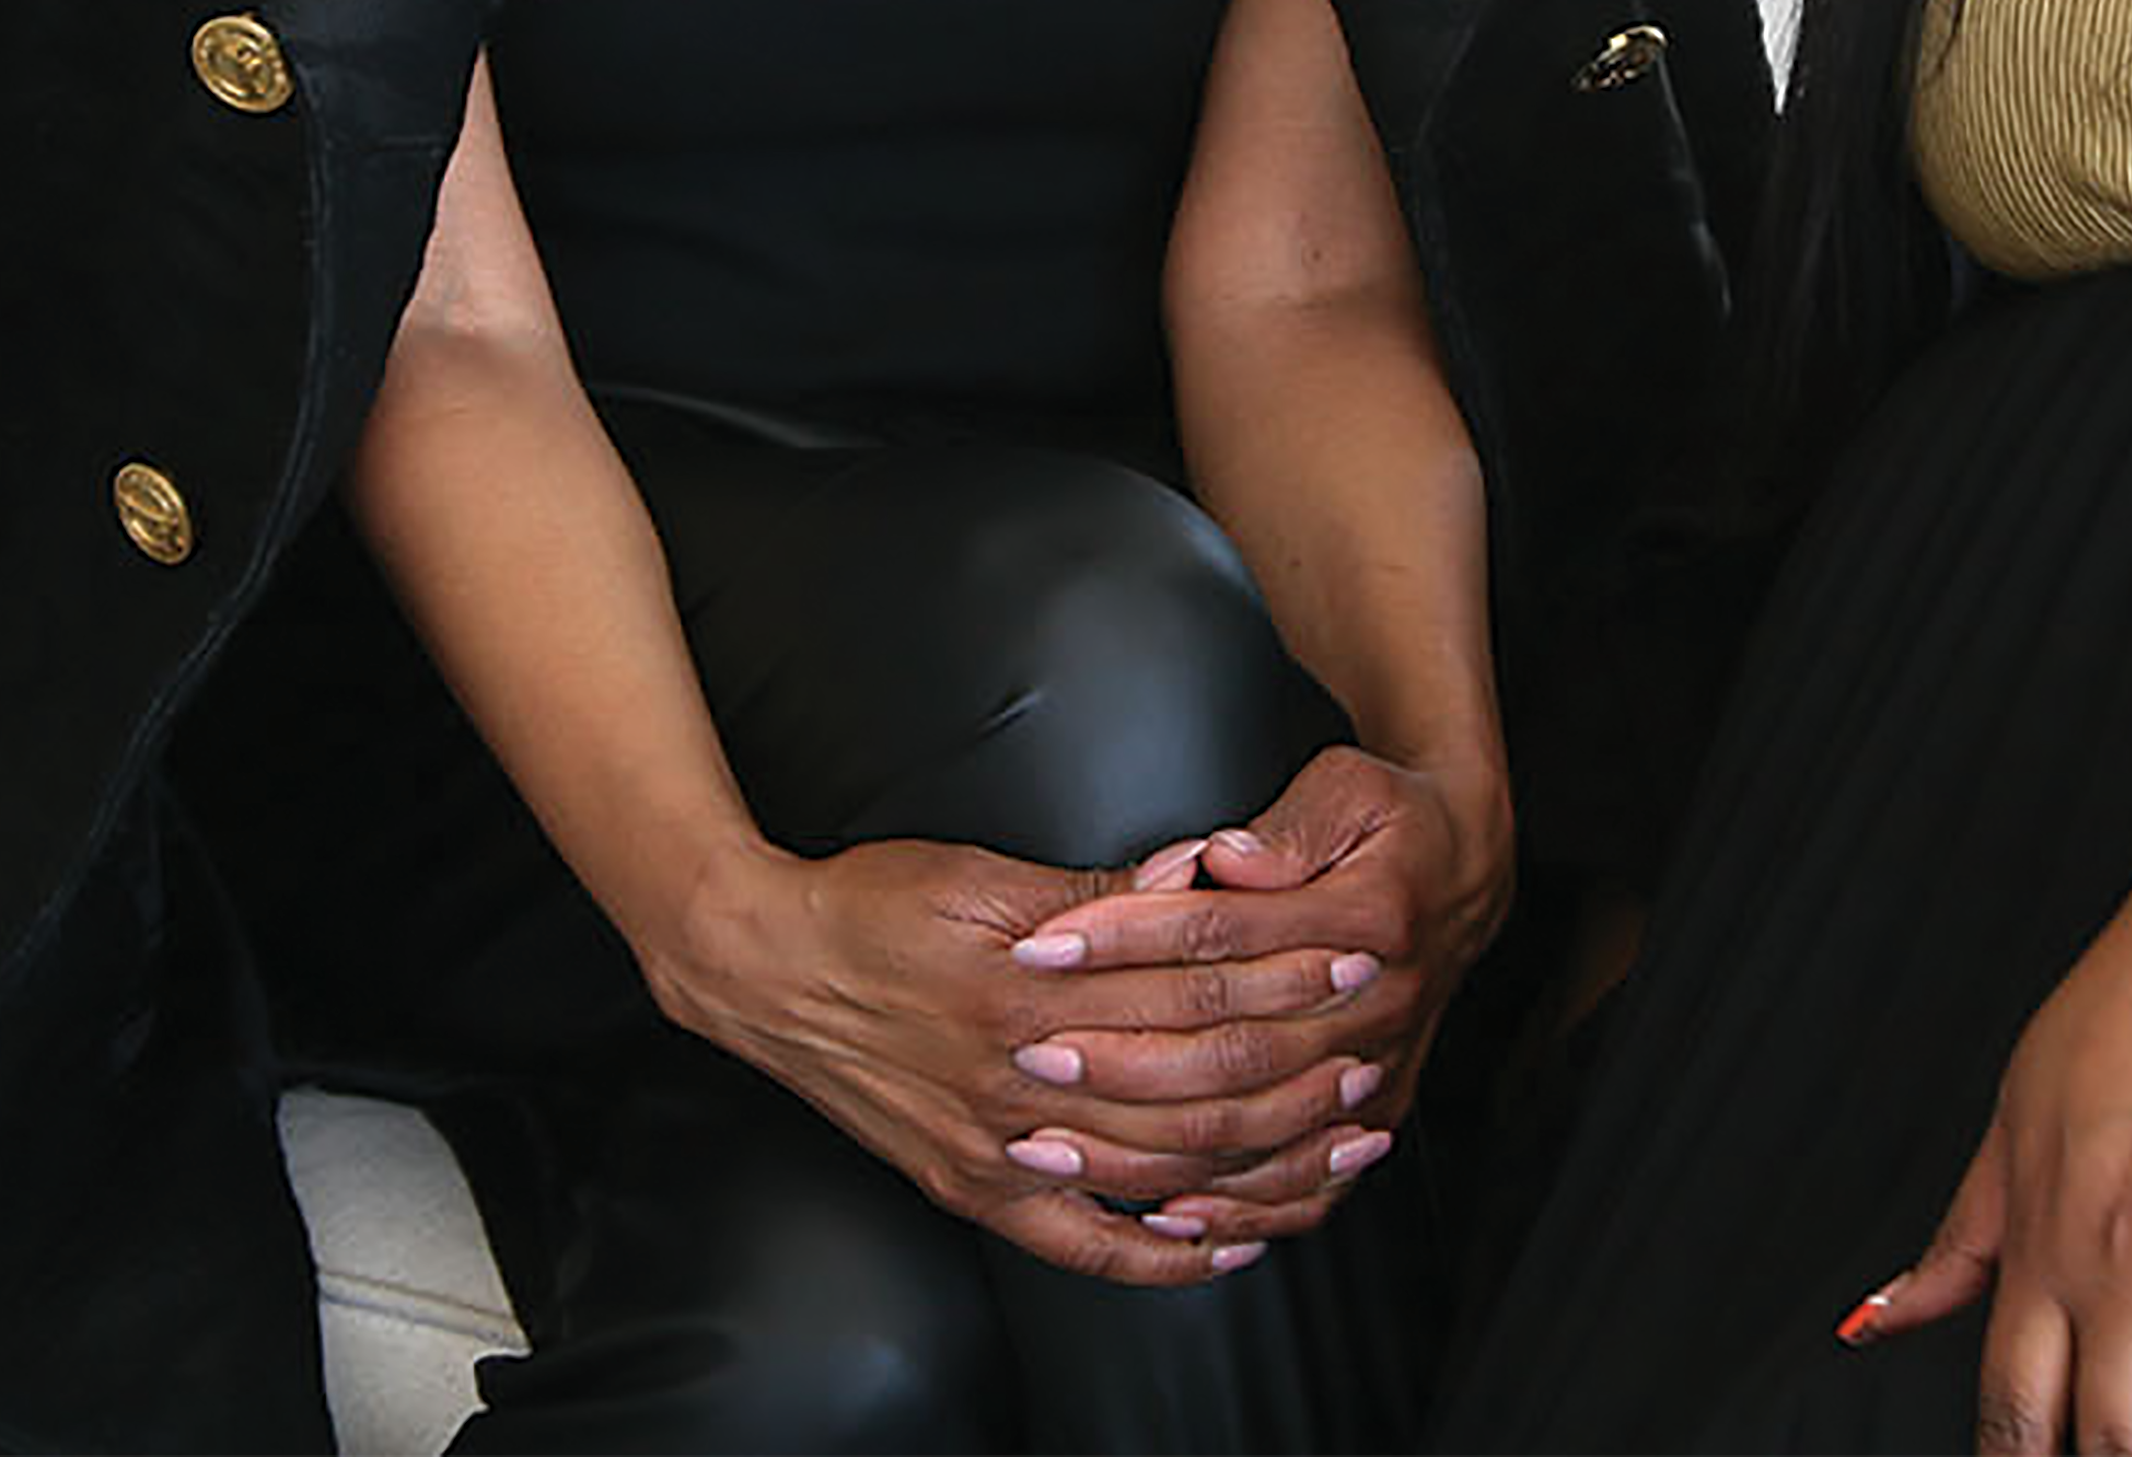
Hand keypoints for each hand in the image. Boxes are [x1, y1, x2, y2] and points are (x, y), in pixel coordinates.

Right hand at [645, 832, 1368, 1287]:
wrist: (763, 968)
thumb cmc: (875, 904)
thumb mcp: (986, 875)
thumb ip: (1098, 892)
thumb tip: (1201, 873)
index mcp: (1030, 986)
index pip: (1186, 987)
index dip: (1279, 975)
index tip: (1350, 961)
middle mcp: (1019, 1079)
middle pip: (1187, 1083)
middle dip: (1289, 1070)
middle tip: (1368, 1055)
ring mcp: (996, 1147)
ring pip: (1152, 1171)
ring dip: (1252, 1161)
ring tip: (1331, 1144)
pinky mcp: (974, 1189)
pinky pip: (1081, 1246)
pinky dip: (1158, 1257)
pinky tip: (1223, 1247)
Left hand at [999, 742, 1513, 1242]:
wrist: (1467, 876)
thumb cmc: (1392, 823)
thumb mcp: (1349, 788)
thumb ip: (1283, 828)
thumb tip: (1221, 858)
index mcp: (1368, 914)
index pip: (1224, 931)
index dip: (1127, 937)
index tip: (1046, 942)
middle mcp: (1376, 1005)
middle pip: (1231, 1045)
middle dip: (1120, 1055)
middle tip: (1031, 1056)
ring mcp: (1379, 1069)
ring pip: (1255, 1126)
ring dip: (1154, 1143)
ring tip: (1062, 1147)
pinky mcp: (1377, 1115)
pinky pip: (1304, 1182)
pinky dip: (1234, 1206)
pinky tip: (1168, 1214)